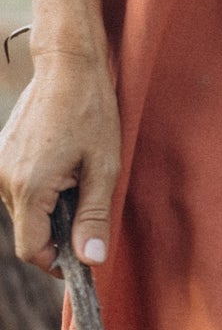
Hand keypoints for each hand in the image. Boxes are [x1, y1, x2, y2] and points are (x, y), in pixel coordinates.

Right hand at [0, 52, 120, 270]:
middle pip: (28, 232)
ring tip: (76, 177)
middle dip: (58, 231)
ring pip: (24, 211)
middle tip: (88, 202)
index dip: (57, 261)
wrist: (67, 68)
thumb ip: (94, 218)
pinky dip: (40, 191)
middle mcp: (3, 179)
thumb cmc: (90, 113)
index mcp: (28, 186)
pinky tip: (62, 165)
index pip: (31, 249)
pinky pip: (19, 190)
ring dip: (51, 209)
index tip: (82, 256)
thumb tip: (91, 260)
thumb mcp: (103, 169)